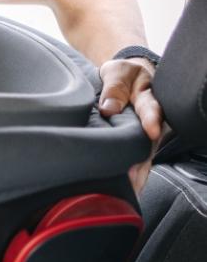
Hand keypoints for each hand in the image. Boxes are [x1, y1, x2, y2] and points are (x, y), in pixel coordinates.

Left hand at [98, 56, 161, 193]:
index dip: (151, 120)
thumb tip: (109, 108)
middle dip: (143, 160)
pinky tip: (126, 189)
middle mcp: (149, 118)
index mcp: (147, 97)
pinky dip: (131, 174)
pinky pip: (135, 159)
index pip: (152, 109)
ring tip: (130, 189)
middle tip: (134, 177)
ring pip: (143, 154)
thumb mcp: (118, 72)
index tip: (151, 133)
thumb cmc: (122, 74)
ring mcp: (143, 132)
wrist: (125, 76)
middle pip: (149, 141)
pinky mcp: (135, 142)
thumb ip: (114, 87)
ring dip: (137, 173)